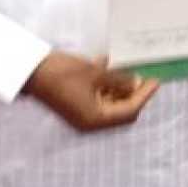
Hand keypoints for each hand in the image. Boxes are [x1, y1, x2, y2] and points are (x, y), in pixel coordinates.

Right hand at [23, 51, 158, 132]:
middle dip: (133, 93)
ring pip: (109, 103)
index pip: (128, 111)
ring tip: (128, 68)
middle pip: (120, 111)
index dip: (144, 95)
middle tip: (144, 75)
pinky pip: (97, 96)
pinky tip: (109, 65)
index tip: (156, 80)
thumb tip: (135, 83)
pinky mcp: (75, 103)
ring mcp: (81, 113)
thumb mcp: (95, 73)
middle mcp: (89, 121)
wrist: (31, 71)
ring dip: (119, 87)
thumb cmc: (63, 72)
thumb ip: (118, 80)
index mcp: (95, 119)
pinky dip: (105, 84)